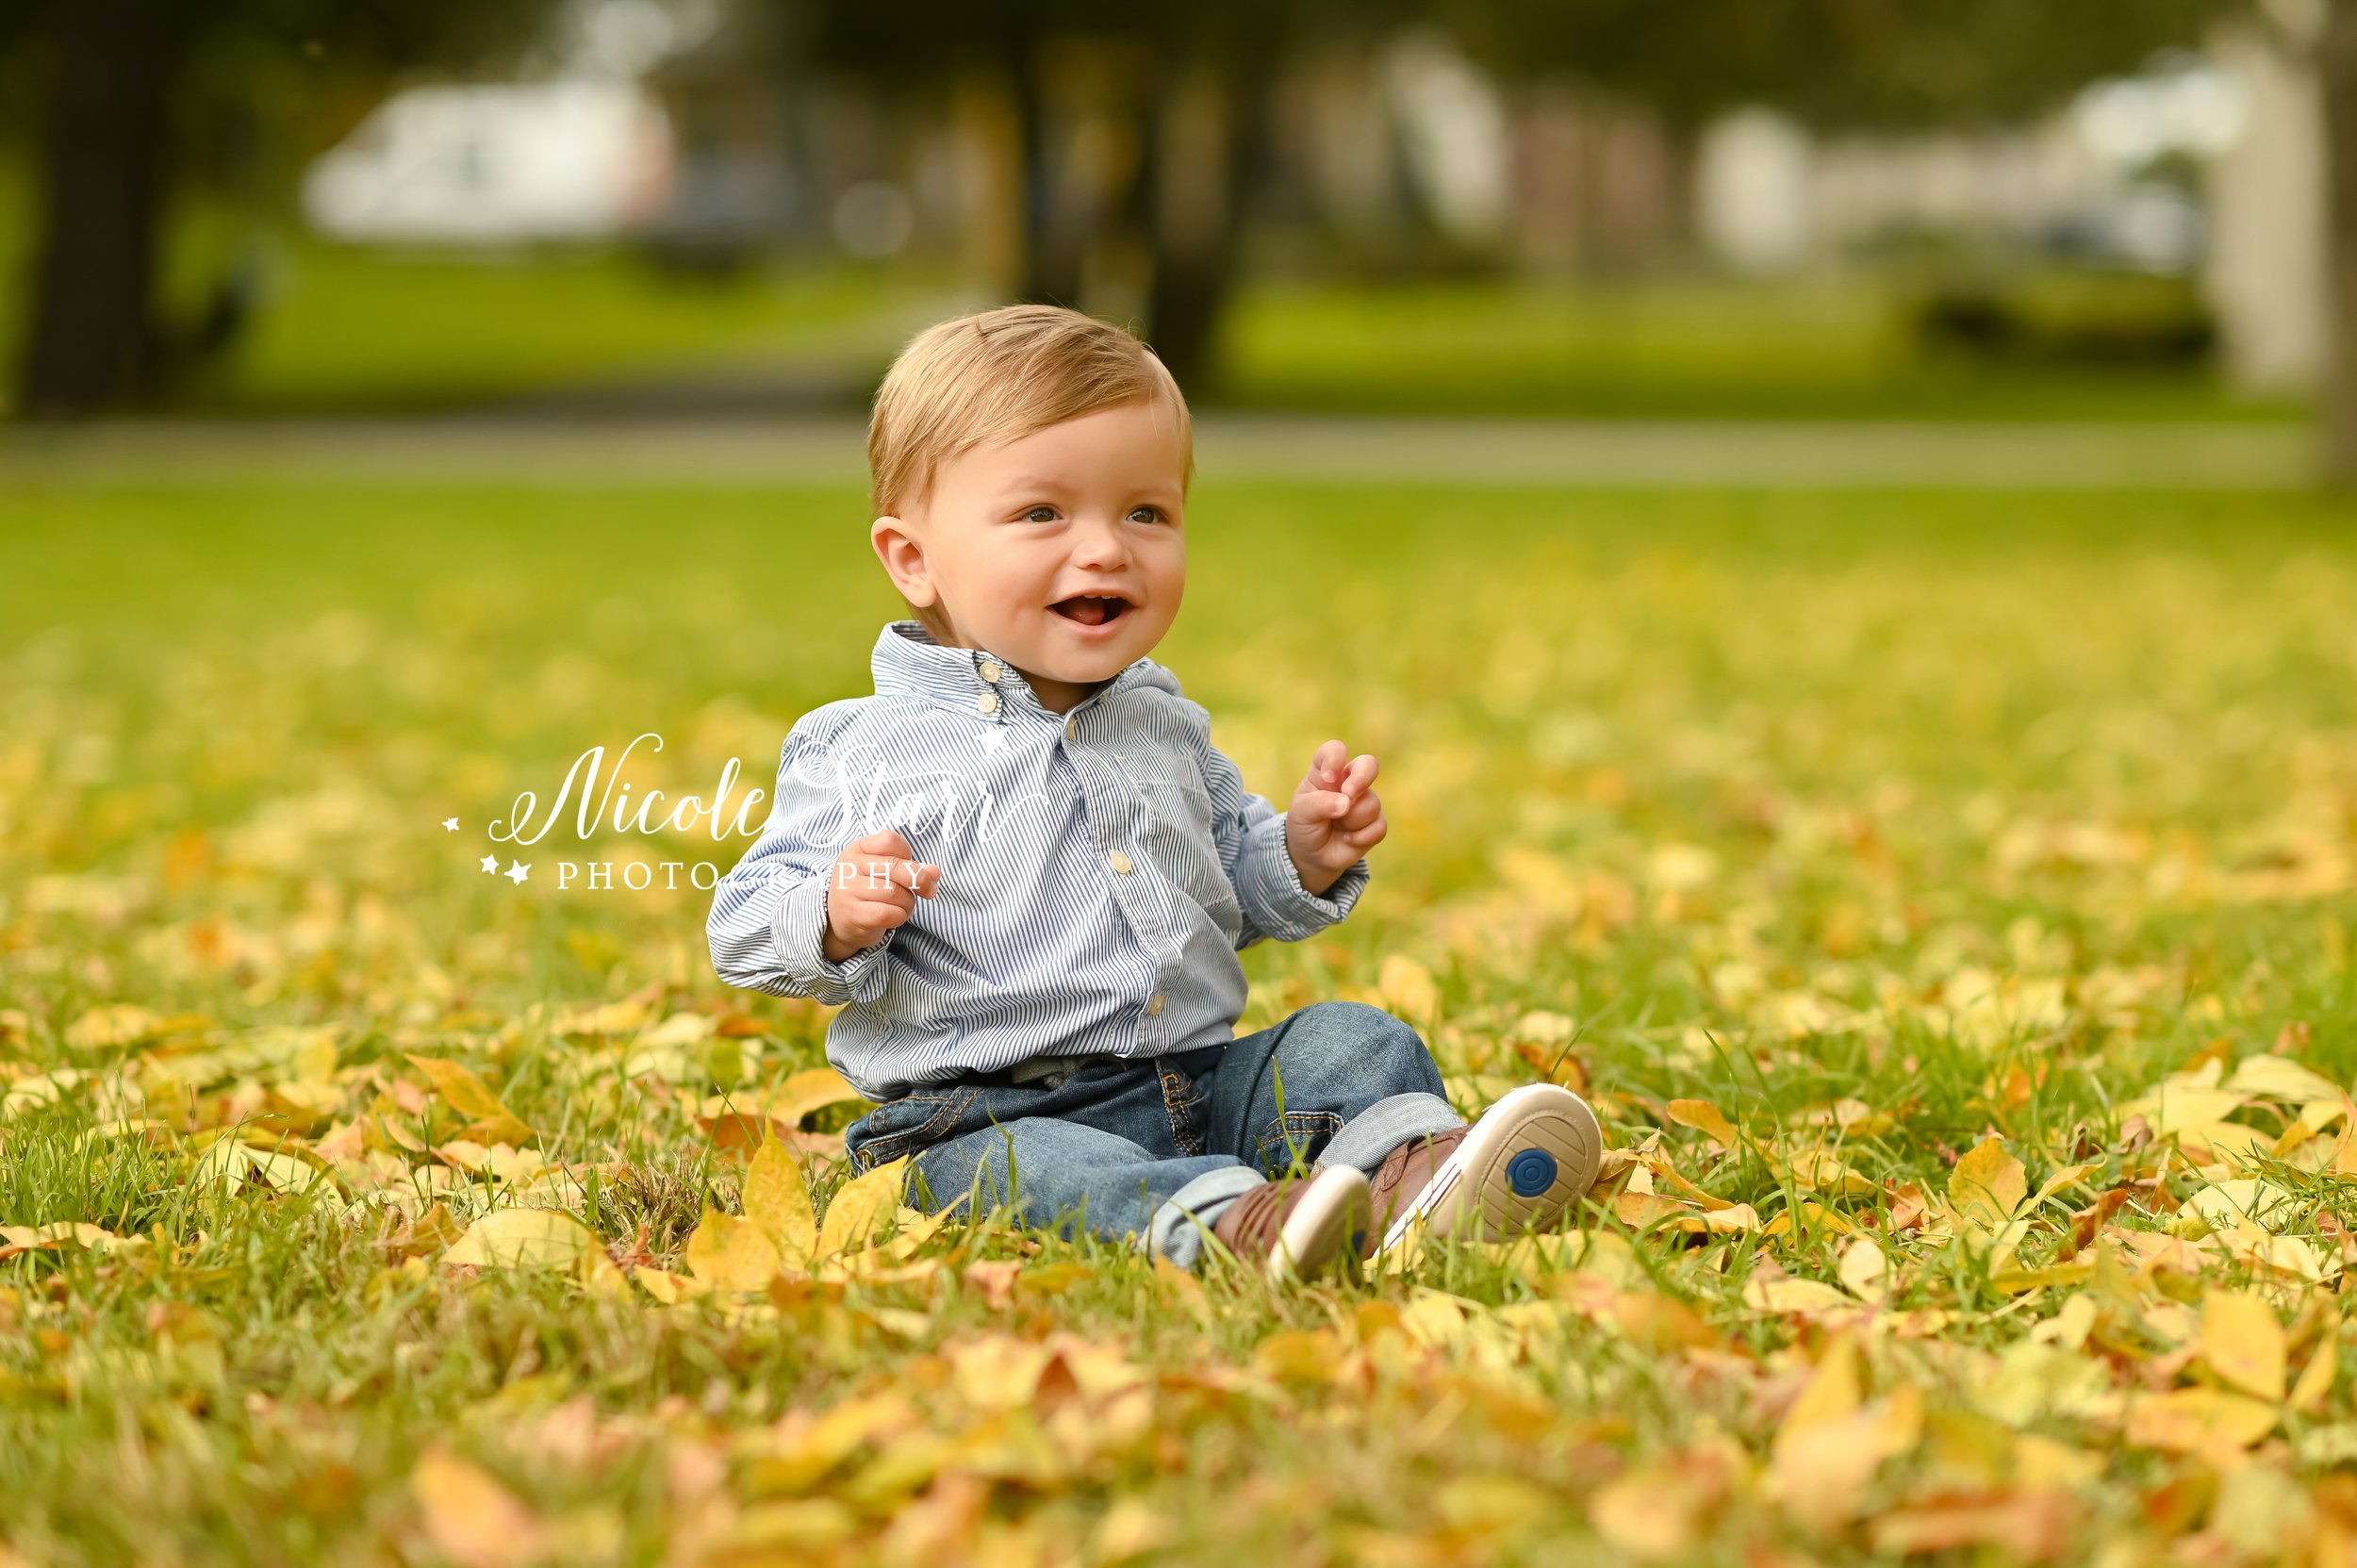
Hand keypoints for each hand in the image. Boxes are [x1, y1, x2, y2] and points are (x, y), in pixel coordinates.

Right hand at [821, 829, 940, 962]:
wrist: (839, 921)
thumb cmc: (868, 891)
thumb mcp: (886, 872)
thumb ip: (911, 868)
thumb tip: (935, 872)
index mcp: (858, 849)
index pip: (890, 840)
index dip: (908, 854)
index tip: (911, 867)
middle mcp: (849, 867)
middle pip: (895, 867)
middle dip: (920, 881)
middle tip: (929, 891)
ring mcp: (848, 890)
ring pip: (895, 893)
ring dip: (909, 903)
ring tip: (903, 906)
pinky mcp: (852, 915)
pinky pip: (888, 914)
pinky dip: (899, 917)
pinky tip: (894, 917)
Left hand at [1285, 739, 1384, 896]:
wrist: (1311, 855)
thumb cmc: (1305, 825)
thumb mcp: (1302, 813)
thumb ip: (1320, 804)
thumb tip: (1346, 802)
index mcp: (1326, 772)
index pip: (1335, 750)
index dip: (1335, 758)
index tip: (1328, 777)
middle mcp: (1349, 782)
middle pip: (1369, 764)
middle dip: (1362, 778)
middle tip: (1349, 793)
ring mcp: (1364, 801)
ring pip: (1371, 804)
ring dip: (1351, 820)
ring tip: (1337, 826)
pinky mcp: (1375, 823)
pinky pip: (1378, 827)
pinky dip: (1360, 837)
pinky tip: (1348, 840)